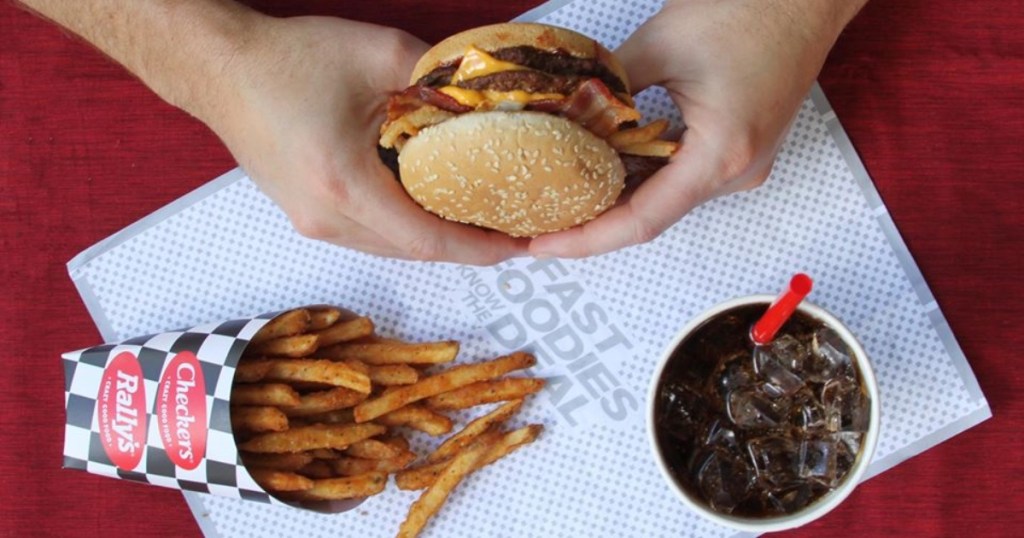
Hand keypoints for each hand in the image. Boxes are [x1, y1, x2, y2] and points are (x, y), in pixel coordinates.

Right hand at [209, 16, 528, 263]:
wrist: (218, 68)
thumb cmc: (286, 61)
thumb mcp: (376, 54)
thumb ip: (437, 77)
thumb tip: (484, 97)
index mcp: (343, 187)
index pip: (426, 239)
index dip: (479, 248)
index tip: (519, 245)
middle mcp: (325, 219)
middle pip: (411, 251)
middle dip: (465, 245)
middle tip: (511, 227)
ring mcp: (311, 223)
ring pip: (389, 247)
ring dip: (434, 237)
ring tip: (479, 217)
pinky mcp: (305, 215)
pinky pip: (368, 235)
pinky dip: (404, 226)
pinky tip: (430, 204)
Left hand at [529, 0, 864, 257]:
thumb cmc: (753, 11)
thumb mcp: (662, 44)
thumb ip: (610, 86)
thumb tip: (567, 112)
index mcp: (720, 156)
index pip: (642, 220)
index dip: (588, 239)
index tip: (545, 244)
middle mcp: (735, 173)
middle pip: (652, 215)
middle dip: (594, 222)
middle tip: (540, 221)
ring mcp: (741, 166)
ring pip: (666, 197)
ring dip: (616, 197)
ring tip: (562, 197)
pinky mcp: (739, 150)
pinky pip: (682, 176)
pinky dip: (642, 175)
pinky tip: (604, 166)